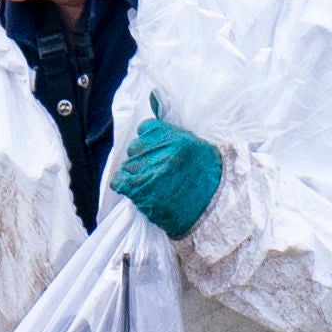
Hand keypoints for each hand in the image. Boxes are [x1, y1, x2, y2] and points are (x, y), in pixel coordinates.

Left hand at [111, 110, 221, 237]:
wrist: (212, 205)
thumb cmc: (205, 175)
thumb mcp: (193, 144)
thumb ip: (171, 136)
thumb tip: (150, 126)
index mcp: (173, 137)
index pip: (145, 128)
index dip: (149, 141)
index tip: (155, 149)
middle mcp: (159, 151)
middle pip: (134, 148)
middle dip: (141, 158)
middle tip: (154, 169)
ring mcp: (148, 171)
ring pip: (126, 165)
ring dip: (134, 173)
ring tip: (150, 183)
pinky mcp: (139, 191)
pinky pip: (119, 182)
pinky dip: (123, 184)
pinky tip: (134, 189)